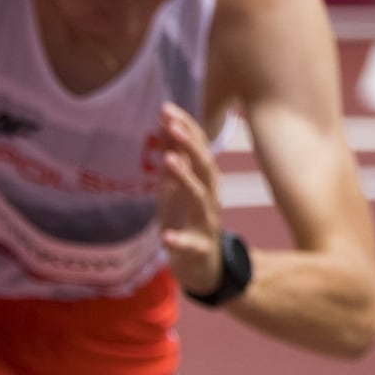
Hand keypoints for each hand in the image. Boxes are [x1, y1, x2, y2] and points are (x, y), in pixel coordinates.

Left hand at [153, 102, 225, 295]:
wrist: (202, 265)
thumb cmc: (186, 219)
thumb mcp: (176, 186)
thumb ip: (173, 156)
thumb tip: (166, 121)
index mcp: (204, 180)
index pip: (198, 148)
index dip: (186, 128)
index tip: (167, 109)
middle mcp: (209, 197)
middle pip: (205, 166)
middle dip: (190, 144)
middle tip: (172, 125)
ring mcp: (206, 223)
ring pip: (200, 198)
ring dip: (185, 178)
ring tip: (169, 160)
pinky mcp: (198, 250)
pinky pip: (190, 245)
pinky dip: (178, 241)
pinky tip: (164, 237)